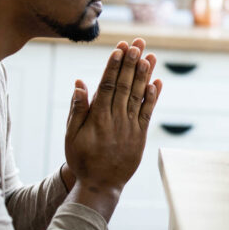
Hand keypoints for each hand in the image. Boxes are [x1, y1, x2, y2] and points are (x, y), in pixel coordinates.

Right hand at [64, 38, 161, 218]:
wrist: (101, 185)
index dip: (114, 66)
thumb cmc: (82, 159)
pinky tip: (157, 82)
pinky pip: (148, 113)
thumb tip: (80, 83)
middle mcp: (116, 119)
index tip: (120, 48)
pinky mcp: (140, 135)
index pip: (107, 85)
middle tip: (137, 43)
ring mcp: (130, 127)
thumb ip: (78, 109)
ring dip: (144, 74)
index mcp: (97, 117)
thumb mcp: (72, 135)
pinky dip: (153, 97)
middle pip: (125, 85)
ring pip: (138, 96)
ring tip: (149, 55)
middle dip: (131, 62)